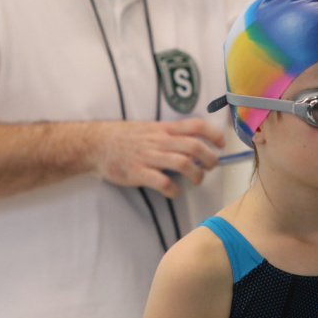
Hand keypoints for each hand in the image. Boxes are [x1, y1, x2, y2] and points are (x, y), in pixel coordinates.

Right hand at [91, 118, 225, 198]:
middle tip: (212, 166)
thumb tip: (194, 143)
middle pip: (194, 146)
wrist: (96, 143)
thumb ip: (170, 134)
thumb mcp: (150, 128)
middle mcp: (159, 141)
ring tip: (197, 180)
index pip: (196, 126)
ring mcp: (148, 156)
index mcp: (164, 129)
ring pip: (183, 163)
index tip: (221, 144)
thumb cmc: (125, 136)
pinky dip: (174, 189)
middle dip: (210, 158)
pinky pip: (162, 182)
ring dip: (196, 175)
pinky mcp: (138, 172)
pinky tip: (174, 191)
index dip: (214, 134)